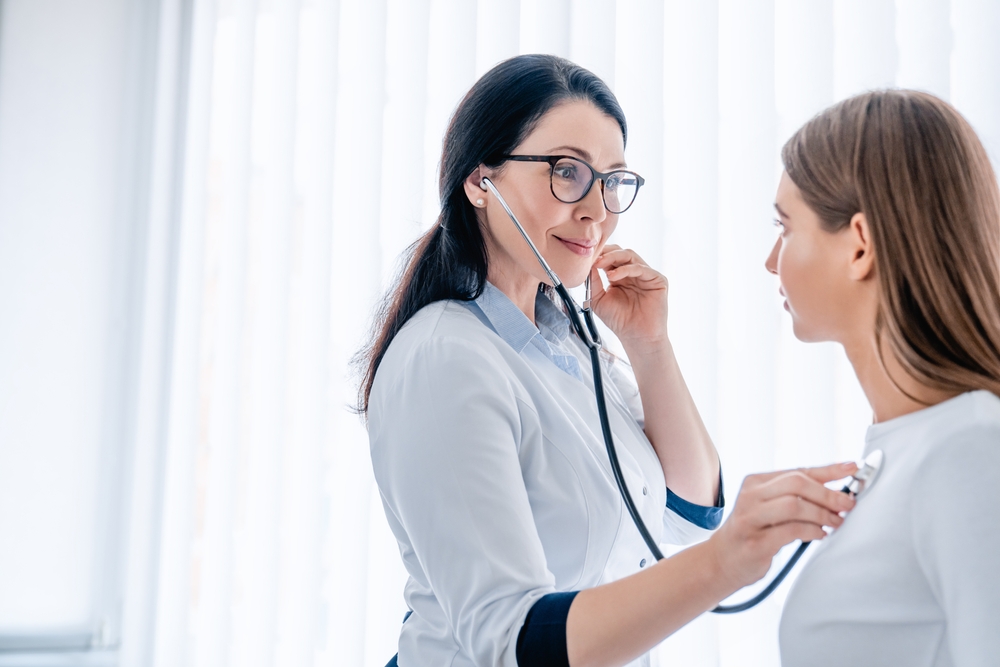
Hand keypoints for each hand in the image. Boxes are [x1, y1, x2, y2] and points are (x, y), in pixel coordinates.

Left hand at [589, 245, 668, 352]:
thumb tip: (587, 264)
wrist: (637, 338)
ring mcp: (646, 275)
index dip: (598, 254)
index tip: (584, 256)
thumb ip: (593, 281)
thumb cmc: (619, 321)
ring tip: (599, 264)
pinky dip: (626, 269)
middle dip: (605, 252)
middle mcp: (634, 273)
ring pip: (630, 256)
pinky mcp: (658, 280)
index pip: (610, 257)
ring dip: (613, 257)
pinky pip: (641, 268)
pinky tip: (612, 276)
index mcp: (620, 275)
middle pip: (620, 252)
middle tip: (592, 257)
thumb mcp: (598, 299)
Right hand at [706, 462, 857, 590]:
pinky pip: (791, 531)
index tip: (852, 468)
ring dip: (822, 514)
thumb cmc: (754, 531)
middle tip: (848, 504)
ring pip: (794, 505)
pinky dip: (812, 531)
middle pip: (796, 484)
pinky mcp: (755, 542)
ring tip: (837, 522)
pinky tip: (821, 534)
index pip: (798, 471)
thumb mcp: (769, 507)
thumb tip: (838, 490)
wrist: (723, 559)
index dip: (828, 470)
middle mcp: (750, 496)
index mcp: (755, 482)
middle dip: (828, 494)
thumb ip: (796, 496)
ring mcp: (750, 519)